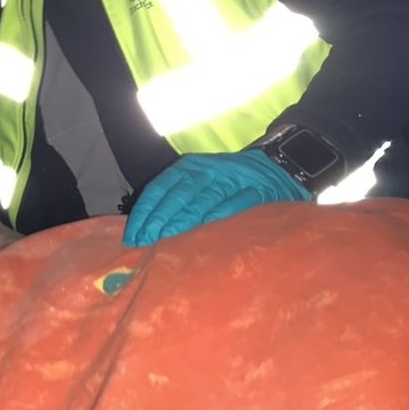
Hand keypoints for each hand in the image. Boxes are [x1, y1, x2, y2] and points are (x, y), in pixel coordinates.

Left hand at [122, 150, 309, 247]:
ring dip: (184, 221)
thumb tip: (143, 228)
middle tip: (146, 243)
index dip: (145, 212)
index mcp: (189, 167)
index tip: (133, 235)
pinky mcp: (258, 191)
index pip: (160, 188)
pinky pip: (237, 203)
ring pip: (203, 200)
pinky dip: (221, 215)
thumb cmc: (226, 183)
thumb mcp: (198, 182)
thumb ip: (174, 199)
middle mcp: (208, 170)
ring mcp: (234, 179)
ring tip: (167, 241)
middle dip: (159, 221)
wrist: (275, 168)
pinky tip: (207, 230)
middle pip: (178, 196)